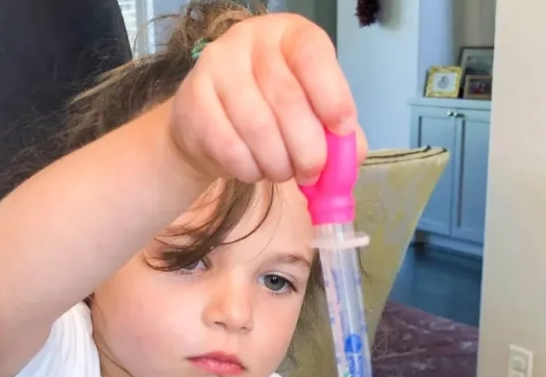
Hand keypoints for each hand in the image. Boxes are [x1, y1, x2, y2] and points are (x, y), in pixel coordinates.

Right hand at [169, 13, 367, 185]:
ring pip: (258, 128)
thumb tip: (351, 154)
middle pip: (287, 99)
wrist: (209, 126)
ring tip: (281, 172)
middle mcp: (251, 40)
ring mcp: (217, 65)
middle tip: (310, 172)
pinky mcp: (193, 98)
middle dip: (307, 149)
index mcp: (290, 35)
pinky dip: (249, 170)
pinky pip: (229, 147)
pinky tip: (253, 170)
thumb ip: (338, 134)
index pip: (312, 54)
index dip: (332, 95)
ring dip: (278, 164)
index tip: (341, 129)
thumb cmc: (270, 116)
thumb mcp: (311, 115)